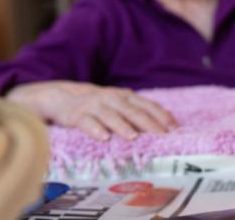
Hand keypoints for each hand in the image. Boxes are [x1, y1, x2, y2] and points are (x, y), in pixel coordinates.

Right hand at [7, 81, 177, 140]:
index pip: (147, 105)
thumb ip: (136, 113)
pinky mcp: (77, 115)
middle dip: (148, 122)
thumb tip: (161, 127)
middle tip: (161, 135)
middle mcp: (111, 98)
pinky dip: (96, 129)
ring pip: (111, 115)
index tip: (174, 128)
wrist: (61, 96)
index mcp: (125, 96)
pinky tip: (103, 138)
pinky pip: (87, 122)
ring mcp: (94, 105)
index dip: (161, 116)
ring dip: (122, 125)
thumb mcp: (117, 105)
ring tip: (133, 137)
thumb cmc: (96, 105)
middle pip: (133, 110)